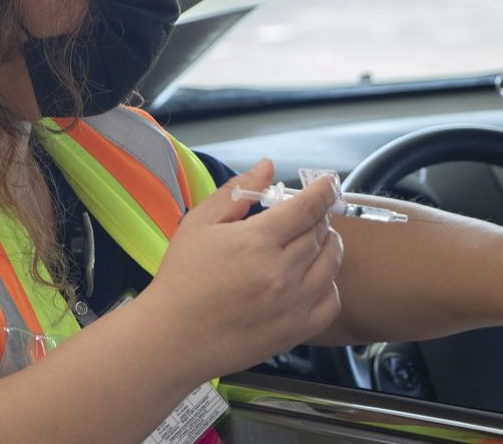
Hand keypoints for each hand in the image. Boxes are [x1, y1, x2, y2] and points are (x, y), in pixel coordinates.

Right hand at [135, 159, 344, 381]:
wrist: (172, 337)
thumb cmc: (181, 277)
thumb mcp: (199, 224)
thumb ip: (236, 192)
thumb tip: (268, 166)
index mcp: (258, 241)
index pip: (307, 208)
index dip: (322, 191)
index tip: (328, 182)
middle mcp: (282, 272)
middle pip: (319, 233)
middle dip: (318, 217)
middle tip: (307, 215)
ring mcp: (292, 304)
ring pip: (331, 264)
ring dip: (329, 245)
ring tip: (315, 240)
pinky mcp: (295, 331)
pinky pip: (330, 302)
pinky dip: (330, 284)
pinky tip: (315, 277)